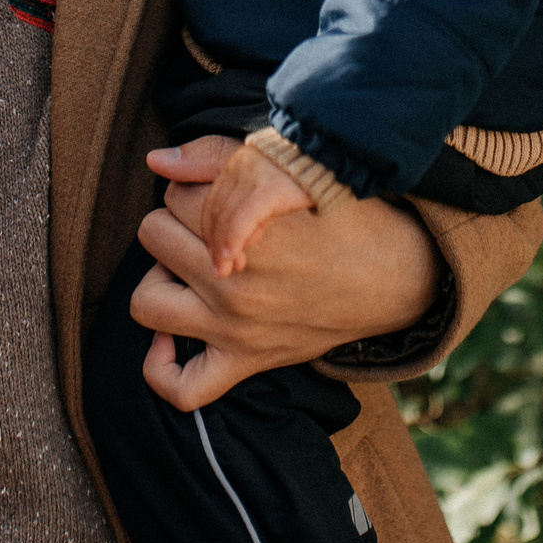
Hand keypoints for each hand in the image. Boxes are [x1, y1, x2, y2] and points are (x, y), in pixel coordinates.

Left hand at [132, 135, 437, 410]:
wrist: (396, 276)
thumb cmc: (347, 215)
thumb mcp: (294, 170)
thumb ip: (218, 156)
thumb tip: (156, 161)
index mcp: (251, 233)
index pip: (177, 192)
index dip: (199, 182)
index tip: (226, 188)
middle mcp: (237, 287)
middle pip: (155, 233)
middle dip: (178, 218)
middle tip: (212, 220)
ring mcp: (237, 332)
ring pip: (146, 300)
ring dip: (161, 276)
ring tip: (189, 264)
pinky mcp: (245, 363)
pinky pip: (182, 387)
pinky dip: (163, 366)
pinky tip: (171, 334)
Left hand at [202, 143, 313, 277]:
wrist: (335, 155)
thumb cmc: (309, 176)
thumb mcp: (274, 191)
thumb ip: (254, 213)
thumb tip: (235, 241)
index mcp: (238, 164)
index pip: (213, 203)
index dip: (211, 232)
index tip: (219, 256)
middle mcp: (240, 166)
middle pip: (215, 211)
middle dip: (215, 243)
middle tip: (221, 270)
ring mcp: (253, 175)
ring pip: (225, 217)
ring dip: (222, 247)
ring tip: (226, 270)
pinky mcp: (270, 188)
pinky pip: (242, 219)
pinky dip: (233, 240)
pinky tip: (232, 257)